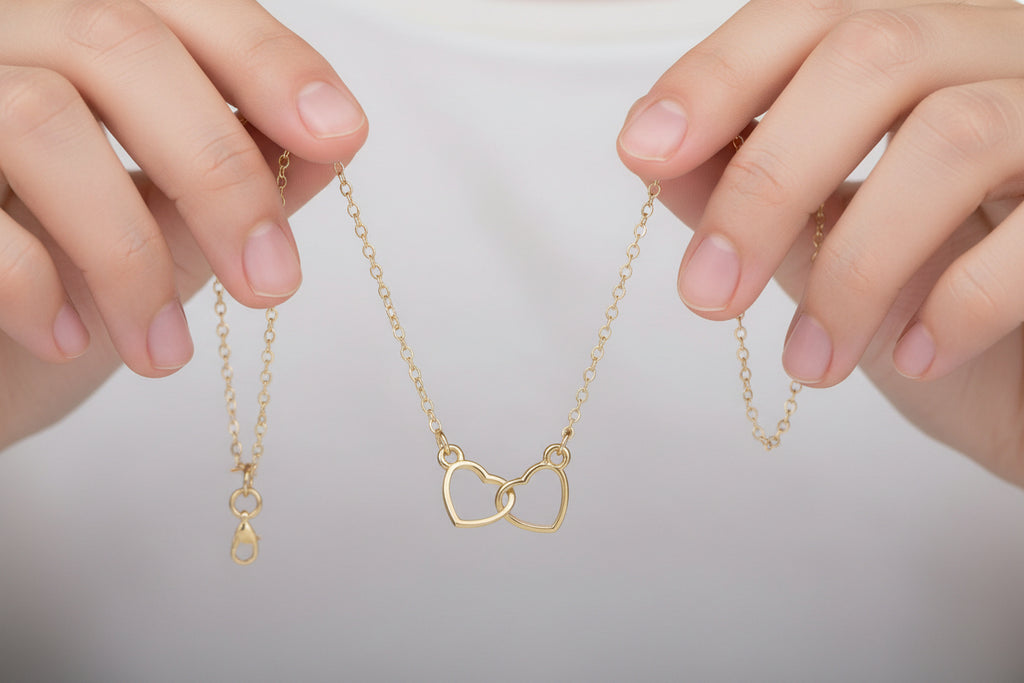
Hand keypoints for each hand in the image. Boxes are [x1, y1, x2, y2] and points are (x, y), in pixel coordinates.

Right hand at [0, 0, 366, 448]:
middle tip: (273, 287)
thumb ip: (239, 168)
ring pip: (41, 121)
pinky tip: (69, 340)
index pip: (185, 7)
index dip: (269, 60)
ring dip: (127, 256)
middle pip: (122, 46)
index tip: (341, 136)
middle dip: (220, 174)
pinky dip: (33, 283)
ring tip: (165, 354)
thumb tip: (331, 142)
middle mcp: (10, 30)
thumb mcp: (170, 216)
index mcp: (84, 29)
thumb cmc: (68, 265)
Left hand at [617, 0, 1023, 483]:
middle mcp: (999, 46)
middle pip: (872, 57)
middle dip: (768, 183)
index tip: (644, 151)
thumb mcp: (826, 235)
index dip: (719, 73)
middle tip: (708, 295)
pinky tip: (912, 357)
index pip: (811, 18)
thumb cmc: (936, 294)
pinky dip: (961, 301)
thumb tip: (653, 150)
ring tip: (810, 363)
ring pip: (954, 138)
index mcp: (921, 46)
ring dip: (856, 268)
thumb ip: (752, 183)